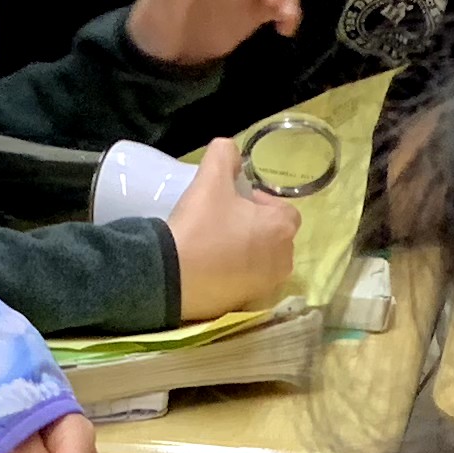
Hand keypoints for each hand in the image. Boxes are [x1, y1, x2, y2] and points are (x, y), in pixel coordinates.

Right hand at [163, 142, 299, 321]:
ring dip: (245, 250)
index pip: (283, 208)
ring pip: (261, 260)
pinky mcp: (245, 304)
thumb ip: (224, 154)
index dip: (260, 201)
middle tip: (222, 220)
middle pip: (274, 235)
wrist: (170, 278)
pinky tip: (209, 267)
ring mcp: (265, 286)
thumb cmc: (199, 227)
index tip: (233, 200)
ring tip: (214, 244)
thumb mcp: (210, 180)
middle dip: (254, 226)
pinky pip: (246, 282)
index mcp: (281, 229)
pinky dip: (234, 273)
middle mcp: (282, 260)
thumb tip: (230, 147)